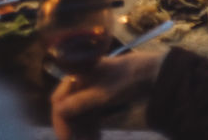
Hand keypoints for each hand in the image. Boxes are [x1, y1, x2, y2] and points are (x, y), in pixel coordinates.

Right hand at [49, 52, 164, 139]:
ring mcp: (89, 92)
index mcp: (76, 77)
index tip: (66, 139)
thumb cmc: (124, 79)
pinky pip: (89, 116)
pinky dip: (90, 128)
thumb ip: (81, 102)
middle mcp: (79, 84)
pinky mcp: (99, 99)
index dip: (61, 121)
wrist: (148, 74)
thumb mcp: (103, 93)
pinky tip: (96, 138)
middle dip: (72, 129)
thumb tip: (58, 109)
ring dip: (81, 131)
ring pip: (79, 116)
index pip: (59, 100)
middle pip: (68, 110)